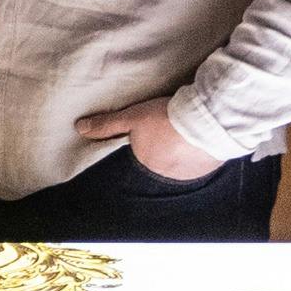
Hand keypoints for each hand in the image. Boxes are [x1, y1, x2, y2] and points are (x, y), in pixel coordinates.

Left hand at [74, 96, 221, 182]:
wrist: (207, 121)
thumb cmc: (166, 118)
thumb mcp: (132, 117)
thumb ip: (107, 125)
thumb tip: (80, 129)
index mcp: (146, 163)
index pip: (144, 151)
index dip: (149, 135)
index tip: (157, 123)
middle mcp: (167, 174)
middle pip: (164, 157)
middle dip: (168, 143)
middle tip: (174, 124)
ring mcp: (190, 173)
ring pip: (185, 159)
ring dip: (186, 148)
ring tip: (191, 128)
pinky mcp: (210, 168)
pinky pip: (204, 160)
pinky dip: (204, 150)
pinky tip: (205, 135)